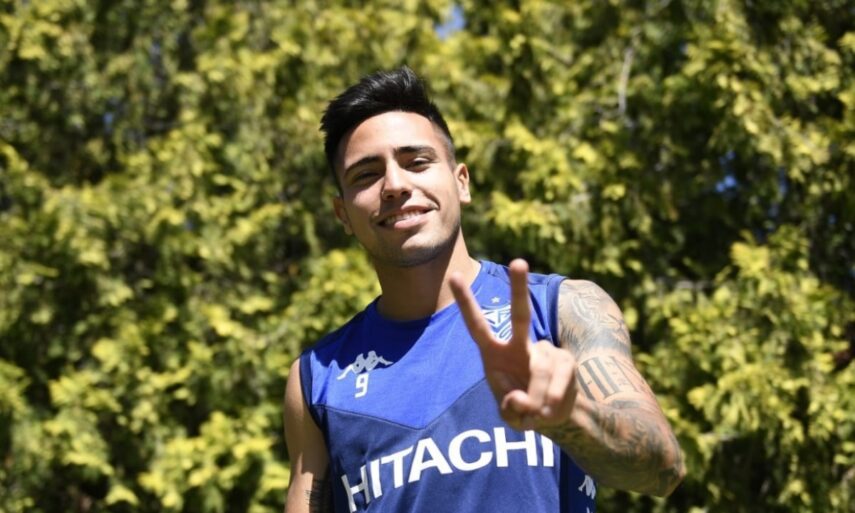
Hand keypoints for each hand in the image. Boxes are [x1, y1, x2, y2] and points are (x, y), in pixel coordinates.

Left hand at [449, 259, 577, 431]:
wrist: (553, 416)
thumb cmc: (522, 409)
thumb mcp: (509, 415)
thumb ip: (510, 408)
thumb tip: (522, 398)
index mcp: (495, 353)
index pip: (477, 326)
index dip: (467, 303)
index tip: (455, 276)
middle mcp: (519, 345)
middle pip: (520, 315)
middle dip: (519, 288)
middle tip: (518, 261)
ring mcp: (545, 350)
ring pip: (539, 370)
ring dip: (536, 400)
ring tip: (536, 415)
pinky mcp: (566, 361)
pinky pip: (557, 381)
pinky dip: (550, 402)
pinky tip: (549, 410)